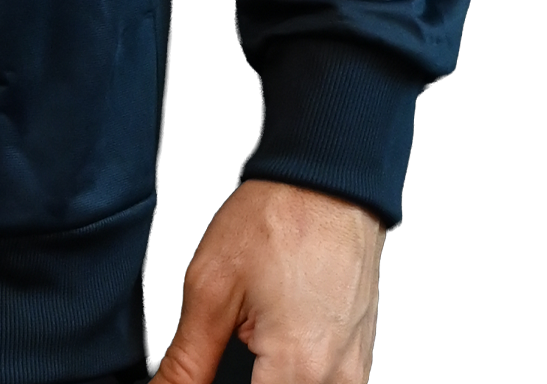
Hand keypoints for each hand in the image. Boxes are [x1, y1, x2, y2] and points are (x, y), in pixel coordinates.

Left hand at [156, 179, 383, 382]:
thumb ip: (187, 361)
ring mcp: (354, 374)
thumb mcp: (211, 287)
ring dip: (268, 375)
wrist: (329, 182)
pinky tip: (273, 342)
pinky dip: (294, 372)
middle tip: (229, 342)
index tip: (202, 370)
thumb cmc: (278, 218)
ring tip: (251, 335)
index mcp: (298, 369)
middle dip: (243, 378)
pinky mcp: (360, 361)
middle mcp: (337, 381)